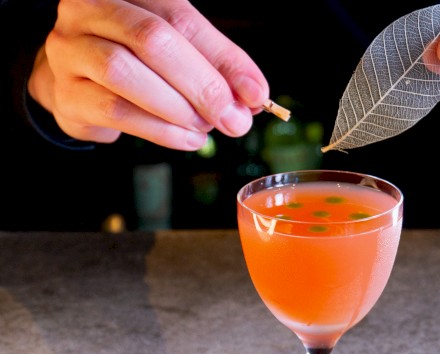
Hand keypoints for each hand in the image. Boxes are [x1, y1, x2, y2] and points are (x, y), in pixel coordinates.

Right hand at [28, 0, 268, 149]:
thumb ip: (215, 68)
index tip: (256, 94)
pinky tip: (187, 139)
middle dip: (202, 84)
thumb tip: (253, 98)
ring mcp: (71, 50)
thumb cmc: (137, 63)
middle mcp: (91, 10)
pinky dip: (160, 130)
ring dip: (177, 108)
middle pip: (152, 39)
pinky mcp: (67, 93)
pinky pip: (116, 111)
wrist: (78, 82)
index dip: (225, 59)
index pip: (182, 17)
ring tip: (206, 128)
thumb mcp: (180, 54)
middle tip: (233, 119)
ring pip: (126, 73)